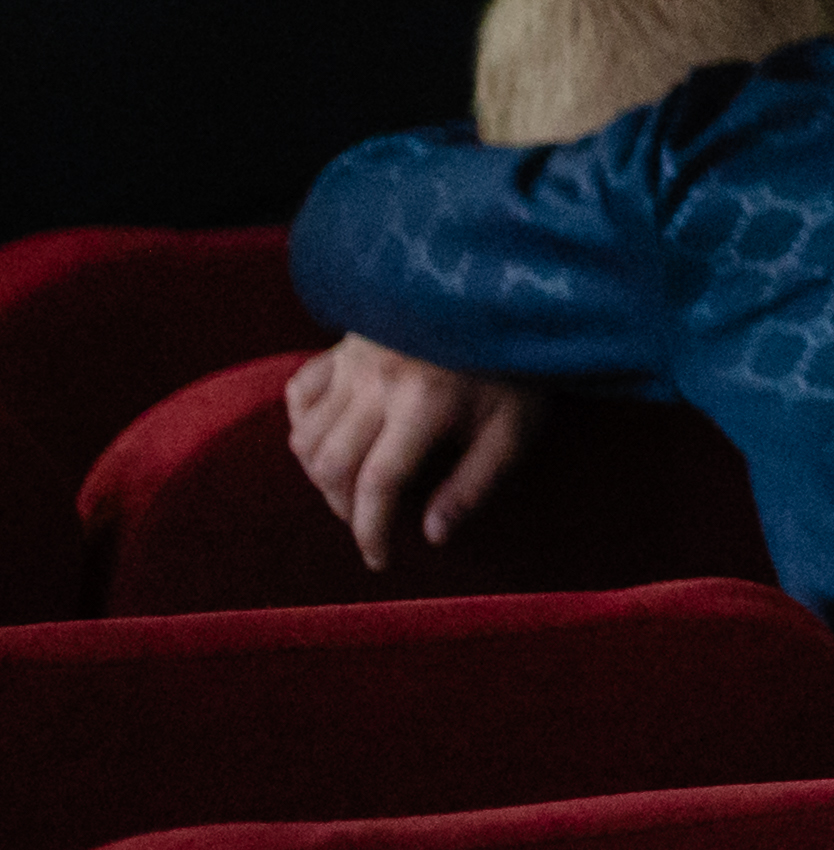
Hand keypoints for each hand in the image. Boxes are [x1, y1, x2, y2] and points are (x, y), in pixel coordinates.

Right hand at [282, 338, 539, 567]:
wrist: (509, 288)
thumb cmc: (519, 362)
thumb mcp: (517, 426)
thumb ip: (475, 484)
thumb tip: (431, 536)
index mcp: (425, 403)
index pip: (376, 485)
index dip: (370, 532)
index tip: (380, 560)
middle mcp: (379, 381)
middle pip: (331, 466)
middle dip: (346, 510)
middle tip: (373, 522)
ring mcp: (355, 359)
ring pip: (307, 436)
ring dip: (322, 475)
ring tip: (355, 490)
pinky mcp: (345, 343)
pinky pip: (299, 392)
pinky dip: (303, 425)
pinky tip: (331, 440)